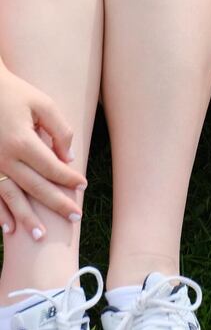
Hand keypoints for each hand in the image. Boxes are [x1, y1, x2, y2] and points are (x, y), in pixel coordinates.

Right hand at [0, 66, 85, 236]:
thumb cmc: (15, 93)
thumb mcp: (42, 103)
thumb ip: (59, 129)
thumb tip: (68, 158)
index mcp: (22, 142)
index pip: (52, 167)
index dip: (68, 178)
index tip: (83, 186)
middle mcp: (5, 158)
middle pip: (35, 187)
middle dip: (56, 204)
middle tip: (74, 218)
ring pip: (12, 198)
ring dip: (26, 218)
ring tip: (41, 236)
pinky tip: (8, 230)